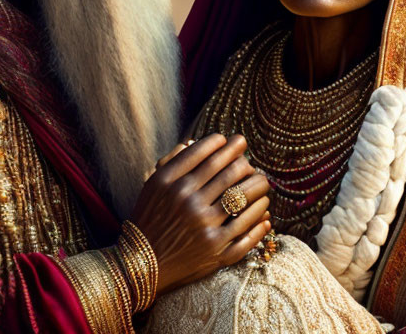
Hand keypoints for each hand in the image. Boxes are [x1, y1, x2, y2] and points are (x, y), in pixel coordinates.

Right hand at [128, 133, 270, 293]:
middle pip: (229, 171)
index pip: (205, 153)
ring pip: (244, 196)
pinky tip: (263, 209)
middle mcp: (187, 200)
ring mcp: (203, 225)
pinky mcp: (216, 249)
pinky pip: (247, 227)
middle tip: (249, 160)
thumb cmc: (149, 219)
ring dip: (258, 186)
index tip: (233, 142)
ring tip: (261, 182)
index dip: (224, 144)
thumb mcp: (152, 185)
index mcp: (169, 181)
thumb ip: (172, 161)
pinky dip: (260, 215)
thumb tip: (194, 142)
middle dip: (245, 161)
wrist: (142, 263)